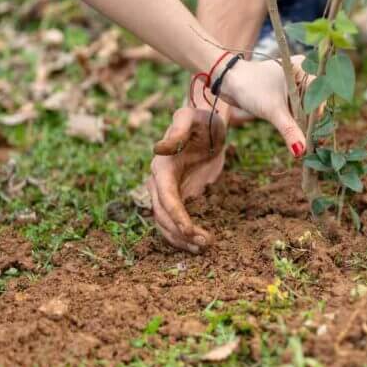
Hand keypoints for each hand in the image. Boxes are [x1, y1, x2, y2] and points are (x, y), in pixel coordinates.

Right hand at [148, 108, 226, 253]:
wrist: (208, 123)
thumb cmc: (201, 118)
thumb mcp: (191, 118)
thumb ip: (178, 130)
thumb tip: (159, 149)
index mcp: (161, 167)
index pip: (165, 198)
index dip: (176, 216)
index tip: (190, 231)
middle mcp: (159, 183)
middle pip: (163, 216)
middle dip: (181, 233)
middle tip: (205, 244)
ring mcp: (169, 192)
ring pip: (166, 223)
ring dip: (182, 239)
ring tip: (204, 247)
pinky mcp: (180, 197)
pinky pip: (176, 221)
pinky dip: (184, 235)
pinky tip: (199, 243)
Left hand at [218, 55, 309, 157]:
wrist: (228, 80)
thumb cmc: (251, 88)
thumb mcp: (273, 110)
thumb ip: (289, 130)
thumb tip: (301, 151)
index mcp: (304, 69)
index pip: (319, 96)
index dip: (318, 117)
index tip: (316, 137)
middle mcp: (302, 73)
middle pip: (315, 102)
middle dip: (311, 122)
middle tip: (312, 143)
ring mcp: (294, 82)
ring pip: (306, 106)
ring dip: (304, 123)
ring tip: (304, 141)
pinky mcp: (286, 91)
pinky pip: (297, 107)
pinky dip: (296, 120)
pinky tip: (297, 134)